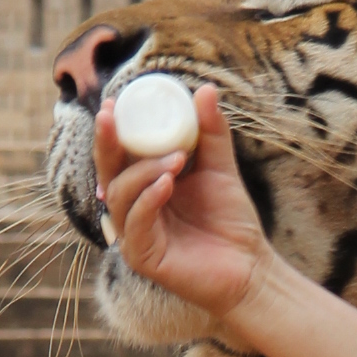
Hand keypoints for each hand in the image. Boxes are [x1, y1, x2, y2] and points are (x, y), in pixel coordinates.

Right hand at [97, 83, 267, 327]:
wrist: (251, 267)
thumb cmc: (231, 221)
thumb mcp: (220, 169)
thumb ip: (211, 132)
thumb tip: (206, 89)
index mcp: (144, 188)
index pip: (118, 156)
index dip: (110, 131)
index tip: (112, 103)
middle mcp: (133, 210)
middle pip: (107, 173)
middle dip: (106, 143)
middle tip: (111, 116)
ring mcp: (134, 236)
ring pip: (120, 196)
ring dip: (142, 172)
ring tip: (176, 160)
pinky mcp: (143, 258)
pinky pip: (136, 224)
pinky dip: (148, 200)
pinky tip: (166, 184)